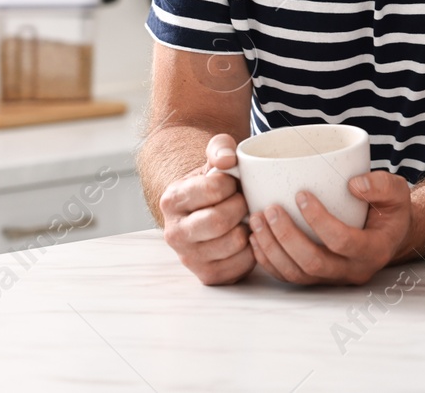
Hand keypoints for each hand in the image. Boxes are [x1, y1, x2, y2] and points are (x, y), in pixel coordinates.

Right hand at [158, 133, 252, 285]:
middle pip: (219, 220)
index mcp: (172, 200)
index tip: (233, 182)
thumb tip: (227, 160)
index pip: (211, 189)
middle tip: (244, 200)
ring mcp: (189, 258)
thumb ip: (220, 147)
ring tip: (244, 218)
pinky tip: (246, 236)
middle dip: (240, 206)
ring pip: (233, 244)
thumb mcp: (215, 158)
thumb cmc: (215, 183)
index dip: (231, 183)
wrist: (208, 209)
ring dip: (248, 228)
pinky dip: (252, 250)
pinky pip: (242, 265)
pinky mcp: (208, 276)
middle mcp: (174, 232)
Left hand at [249, 171, 411, 285]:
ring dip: (271, 249)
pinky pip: (288, 277)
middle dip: (286, 237)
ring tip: (256, 220)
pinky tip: (255, 239)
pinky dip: (268, 261)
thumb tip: (353, 184)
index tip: (301, 194)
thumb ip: (380, 185)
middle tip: (269, 209)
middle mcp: (352, 271)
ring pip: (296, 274)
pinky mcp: (317, 279)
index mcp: (373, 250)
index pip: (341, 241)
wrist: (388, 233)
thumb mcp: (396, 191)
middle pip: (313, 263)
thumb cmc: (389, 209)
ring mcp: (333, 278)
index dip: (318, 219)